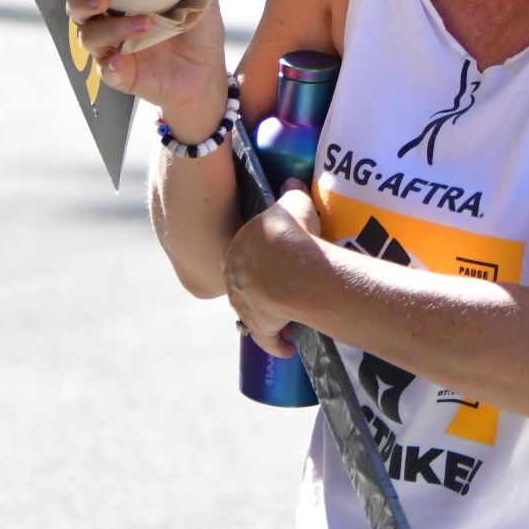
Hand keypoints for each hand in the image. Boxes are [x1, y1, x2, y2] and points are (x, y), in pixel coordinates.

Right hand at [40, 0, 227, 128]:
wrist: (206, 76)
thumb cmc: (195, 32)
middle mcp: (107, 18)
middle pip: (75, 4)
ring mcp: (111, 47)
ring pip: (90, 36)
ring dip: (111, 28)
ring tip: (144, 23)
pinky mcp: (120, 74)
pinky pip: (107, 70)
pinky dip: (112, 65)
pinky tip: (121, 61)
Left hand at [224, 183, 321, 357]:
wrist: (295, 270)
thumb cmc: (293, 235)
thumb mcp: (295, 205)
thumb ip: (291, 192)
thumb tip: (291, 179)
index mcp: (237, 246)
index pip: (244, 253)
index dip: (260, 258)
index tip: (273, 262)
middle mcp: (233, 276)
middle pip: (245, 282)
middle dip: (260, 287)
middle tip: (281, 289)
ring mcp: (243, 303)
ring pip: (252, 310)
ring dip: (267, 316)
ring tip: (286, 317)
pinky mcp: (257, 325)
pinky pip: (266, 338)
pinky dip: (276, 344)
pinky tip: (287, 348)